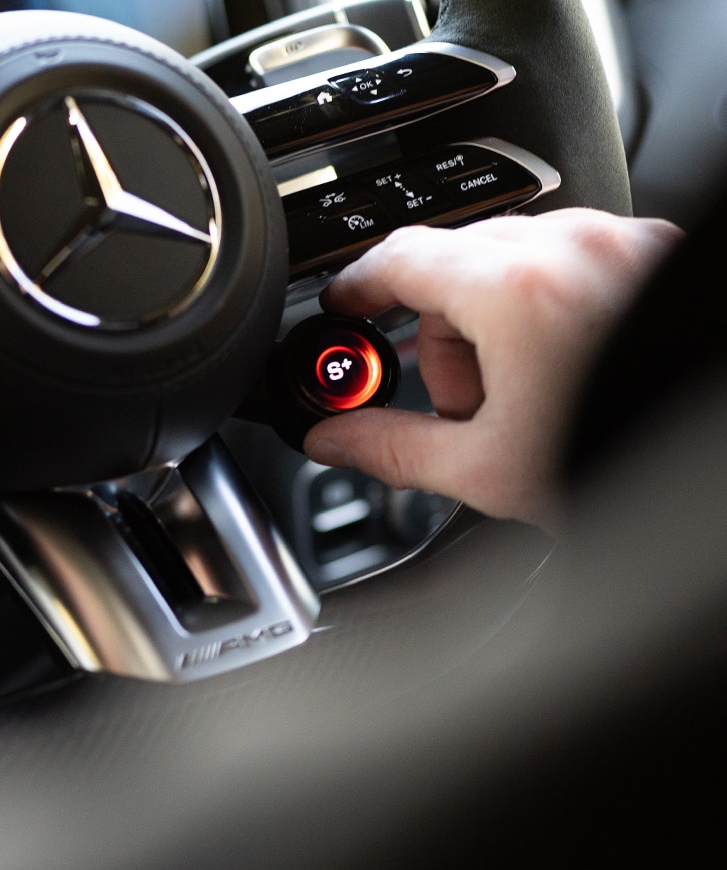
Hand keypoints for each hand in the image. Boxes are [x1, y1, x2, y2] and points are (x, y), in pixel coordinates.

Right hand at [303, 209, 681, 527]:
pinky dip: (547, 302)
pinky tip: (562, 367)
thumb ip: (395, 448)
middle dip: (441, 332)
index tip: (343, 306)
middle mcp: (573, 248)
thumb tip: (335, 439)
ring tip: (525, 393)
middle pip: (455, 262)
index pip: (399, 257)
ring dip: (493, 318)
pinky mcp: (655, 255)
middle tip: (464, 403)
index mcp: (519, 291)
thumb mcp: (491, 469)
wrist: (711, 470)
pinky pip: (570, 256)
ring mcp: (623, 245)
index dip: (356, 285)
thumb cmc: (631, 461)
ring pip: (513, 257)